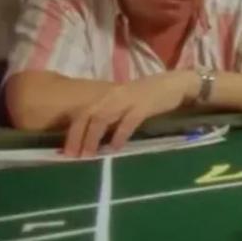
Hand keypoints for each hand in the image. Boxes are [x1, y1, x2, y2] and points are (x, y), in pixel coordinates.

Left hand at [63, 71, 195, 156]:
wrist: (175, 84)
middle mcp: (112, 96)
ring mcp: (127, 100)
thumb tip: (98, 135)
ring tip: (89, 155)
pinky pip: (127, 122)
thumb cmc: (150, 95)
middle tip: (72, 156)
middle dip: (77, 136)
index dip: (72, 131)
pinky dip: (119, 135)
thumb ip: (112, 114)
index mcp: (107, 96)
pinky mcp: (143, 106)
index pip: (83, 113)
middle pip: (88, 116)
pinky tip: (115, 148)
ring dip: (93, 137)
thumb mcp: (126, 102)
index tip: (66, 151)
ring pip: (102, 118)